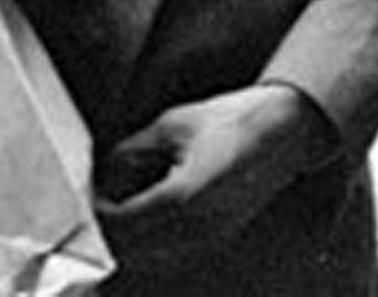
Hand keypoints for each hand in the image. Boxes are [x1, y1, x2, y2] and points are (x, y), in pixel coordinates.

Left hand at [94, 83, 333, 268]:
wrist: (285, 130)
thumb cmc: (232, 120)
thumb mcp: (170, 125)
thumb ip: (131, 152)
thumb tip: (106, 171)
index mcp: (180, 199)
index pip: (119, 225)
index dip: (98, 211)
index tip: (92, 193)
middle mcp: (195, 228)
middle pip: (131, 251)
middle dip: (111, 228)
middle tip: (103, 199)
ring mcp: (210, 237)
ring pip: (151, 258)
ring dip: (132, 237)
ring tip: (127, 202)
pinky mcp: (219, 237)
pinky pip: (173, 251)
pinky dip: (154, 238)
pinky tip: (151, 208)